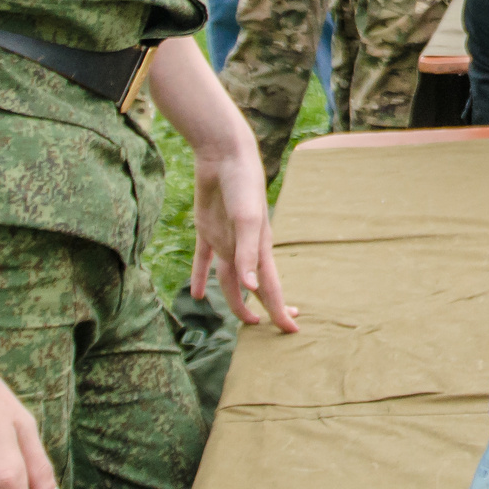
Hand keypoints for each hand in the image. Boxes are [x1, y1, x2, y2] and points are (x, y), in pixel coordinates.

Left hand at [189, 135, 298, 335]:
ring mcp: (225, 240)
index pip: (271, 288)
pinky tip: (196, 295)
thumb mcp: (247, 220)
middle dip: (264, 308)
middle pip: (255, 288)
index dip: (279, 311)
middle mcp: (244, 248)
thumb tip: (253, 289)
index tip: (291, 332)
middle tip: (270, 329)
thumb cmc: (243, 185)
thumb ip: (248, 254)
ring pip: (229, 279)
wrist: (223, 156)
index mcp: (260, 247)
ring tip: (241, 318)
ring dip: (234, 299)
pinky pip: (204, 261)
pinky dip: (200, 278)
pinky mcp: (207, 230)